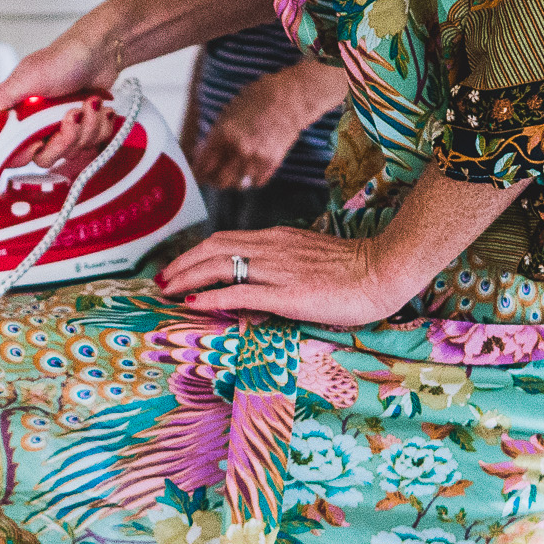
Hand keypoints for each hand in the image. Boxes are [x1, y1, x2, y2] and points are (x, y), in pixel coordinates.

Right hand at [0, 34, 122, 171]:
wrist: (99, 50)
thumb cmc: (63, 59)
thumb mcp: (26, 78)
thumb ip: (1, 100)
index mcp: (17, 115)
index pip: (12, 152)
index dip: (26, 152)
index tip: (38, 140)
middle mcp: (37, 126)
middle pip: (46, 157)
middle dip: (66, 138)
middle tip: (73, 114)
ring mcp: (61, 128)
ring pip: (73, 151)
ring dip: (87, 126)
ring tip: (90, 102)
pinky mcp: (84, 129)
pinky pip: (94, 143)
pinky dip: (101, 125)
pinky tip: (100, 107)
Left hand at [155, 226, 404, 328]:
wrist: (383, 270)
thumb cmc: (353, 270)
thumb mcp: (308, 260)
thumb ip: (281, 267)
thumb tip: (256, 285)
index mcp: (277, 239)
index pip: (223, 241)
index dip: (194, 254)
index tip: (176, 269)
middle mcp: (271, 248)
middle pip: (211, 249)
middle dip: (180, 265)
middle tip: (160, 282)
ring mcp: (278, 269)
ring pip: (219, 266)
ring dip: (186, 279)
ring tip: (167, 293)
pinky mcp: (287, 293)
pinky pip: (241, 293)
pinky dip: (213, 298)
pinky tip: (194, 305)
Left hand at [191, 63, 346, 190]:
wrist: (289, 98)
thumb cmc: (256, 100)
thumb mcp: (227, 114)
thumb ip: (214, 137)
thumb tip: (202, 156)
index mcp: (222, 134)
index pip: (202, 167)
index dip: (197, 173)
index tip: (197, 174)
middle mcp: (238, 149)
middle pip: (218, 181)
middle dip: (213, 179)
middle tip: (212, 175)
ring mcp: (256, 158)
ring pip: (237, 185)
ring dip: (232, 180)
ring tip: (232, 171)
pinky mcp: (272, 163)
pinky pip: (255, 182)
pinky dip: (251, 178)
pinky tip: (250, 167)